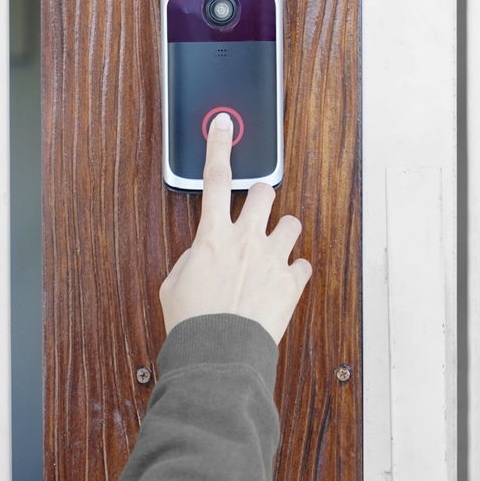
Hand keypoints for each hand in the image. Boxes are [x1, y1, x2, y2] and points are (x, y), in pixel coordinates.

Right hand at [160, 113, 312, 343]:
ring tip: (275, 248)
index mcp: (212, 236)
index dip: (218, 145)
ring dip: (284, 232)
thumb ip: (193, 258)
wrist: (220, 355)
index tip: (224, 125)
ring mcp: (272, 259)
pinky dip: (295, 271)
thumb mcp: (175, 283)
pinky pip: (304, 265)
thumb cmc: (192, 323)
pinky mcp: (291, 283)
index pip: (213, 178)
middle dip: (260, 196)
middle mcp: (246, 239)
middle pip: (262, 193)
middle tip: (256, 208)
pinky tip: (284, 281)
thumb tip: (206, 252)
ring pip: (291, 223)